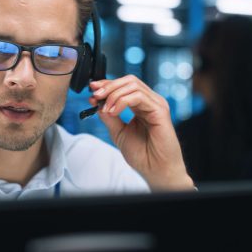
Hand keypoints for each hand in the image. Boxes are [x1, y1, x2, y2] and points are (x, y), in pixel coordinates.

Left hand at [89, 76, 193, 191]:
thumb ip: (109, 116)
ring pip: (133, 85)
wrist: (155, 170)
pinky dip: (122, 101)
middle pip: (129, 81)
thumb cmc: (142, 154)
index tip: (92, 91)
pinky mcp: (160, 110)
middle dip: (109, 86)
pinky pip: (139, 96)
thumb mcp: (118, 132)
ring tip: (106, 109)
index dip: (107, 85)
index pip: (124, 86)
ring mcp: (156, 104)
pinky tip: (114, 111)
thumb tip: (97, 103)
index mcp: (141, 105)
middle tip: (95, 96)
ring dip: (114, 94)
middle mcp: (150, 102)